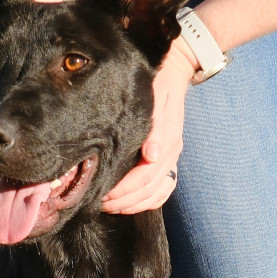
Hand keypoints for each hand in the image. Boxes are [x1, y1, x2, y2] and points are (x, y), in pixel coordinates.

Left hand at [102, 40, 197, 213]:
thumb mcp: (156, 96)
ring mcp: (171, 156)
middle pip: (150, 188)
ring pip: (157, 192)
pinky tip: (131, 203)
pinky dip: (148, 201)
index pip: (147, 174)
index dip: (125, 188)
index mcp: (167, 137)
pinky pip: (164, 190)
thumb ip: (155, 126)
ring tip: (112, 205)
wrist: (175, 72)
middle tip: (101, 203)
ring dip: (134, 203)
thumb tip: (152, 155)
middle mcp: (170, 150)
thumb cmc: (158, 83)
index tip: (104, 193)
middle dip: (125, 199)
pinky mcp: (170, 159)